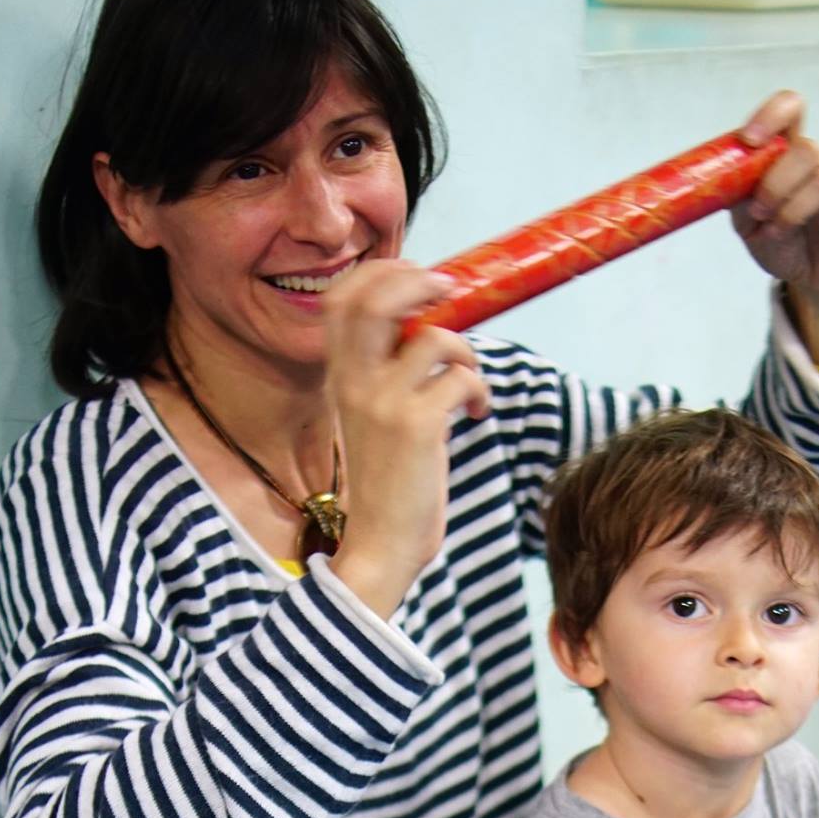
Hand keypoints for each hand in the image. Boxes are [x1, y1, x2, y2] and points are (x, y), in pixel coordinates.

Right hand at [325, 261, 490, 616]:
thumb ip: (386, 375)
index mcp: (340, 378)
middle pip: (377, 298)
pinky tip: (475, 413)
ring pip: (434, 337)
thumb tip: (426, 330)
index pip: (342, 299)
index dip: (380, 273)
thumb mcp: (371, 420)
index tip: (415, 277)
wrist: (381, 543)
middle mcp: (354, 383)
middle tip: (449, 293)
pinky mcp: (418, 426)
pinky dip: (478, 391)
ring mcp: (384, 402)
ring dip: (465, 351)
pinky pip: (461, 378)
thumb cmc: (386, 485)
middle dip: (418, 282)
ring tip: (468, 381)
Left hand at [731, 90, 818, 365]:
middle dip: (775, 184)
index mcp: (787, 155)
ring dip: (794, 210)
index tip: (750, 141)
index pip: (789, 109)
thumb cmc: (779, 242)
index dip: (771, 116)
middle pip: (805, 149)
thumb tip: (726, 178)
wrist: (811, 281)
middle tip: (759, 213)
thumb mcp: (746, 224)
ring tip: (777, 233)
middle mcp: (817, 165)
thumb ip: (737, 197)